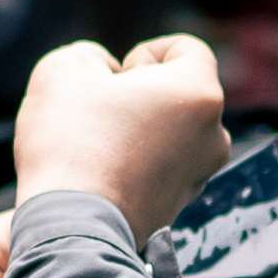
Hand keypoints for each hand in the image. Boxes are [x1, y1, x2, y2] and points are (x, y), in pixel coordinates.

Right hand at [11, 33, 231, 243]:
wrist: (70, 228)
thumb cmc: (71, 144)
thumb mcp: (63, 70)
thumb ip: (90, 57)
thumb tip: (104, 76)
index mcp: (200, 92)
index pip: (185, 49)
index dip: (142, 54)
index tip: (113, 80)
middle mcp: (213, 135)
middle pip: (178, 94)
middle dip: (139, 95)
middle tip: (99, 113)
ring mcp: (199, 176)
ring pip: (168, 133)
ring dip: (136, 130)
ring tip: (95, 146)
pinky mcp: (178, 207)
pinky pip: (159, 169)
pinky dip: (134, 164)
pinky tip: (100, 175)